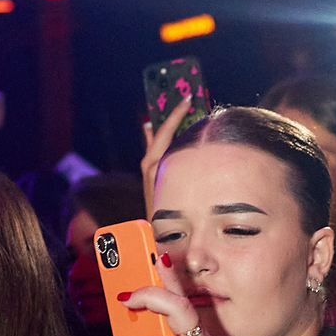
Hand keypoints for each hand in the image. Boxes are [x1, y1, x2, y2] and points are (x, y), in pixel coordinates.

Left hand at [138, 97, 191, 216]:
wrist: (158, 236)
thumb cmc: (172, 215)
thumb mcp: (177, 187)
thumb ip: (181, 166)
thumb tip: (184, 144)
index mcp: (157, 164)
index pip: (166, 132)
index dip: (176, 114)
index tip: (187, 99)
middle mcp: (150, 166)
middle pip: (159, 134)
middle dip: (169, 117)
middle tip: (182, 101)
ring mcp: (148, 172)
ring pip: (155, 143)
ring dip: (164, 127)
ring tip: (171, 113)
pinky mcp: (150, 179)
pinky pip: (154, 152)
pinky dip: (156, 140)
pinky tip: (151, 132)